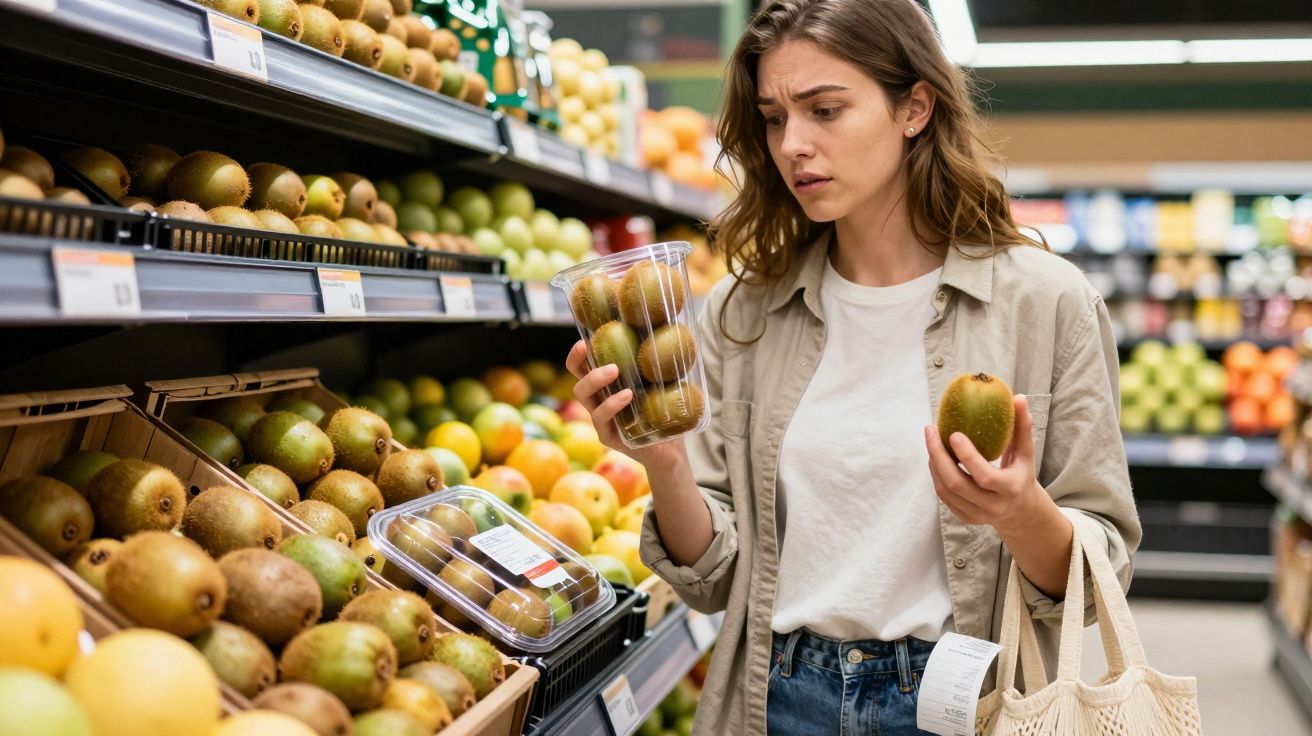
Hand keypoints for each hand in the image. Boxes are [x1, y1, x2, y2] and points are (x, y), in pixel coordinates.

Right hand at [565, 340, 685, 468]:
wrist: (672, 448)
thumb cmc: (665, 412)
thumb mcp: (662, 383)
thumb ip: (657, 361)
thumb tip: (668, 324)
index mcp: (606, 389)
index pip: (581, 370)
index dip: (577, 356)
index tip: (584, 341)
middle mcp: (599, 403)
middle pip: (577, 382)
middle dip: (581, 364)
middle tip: (599, 352)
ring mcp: (601, 421)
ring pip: (584, 399)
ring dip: (595, 380)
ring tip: (615, 370)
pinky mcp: (609, 437)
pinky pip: (601, 419)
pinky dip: (612, 404)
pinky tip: (627, 395)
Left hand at [924, 394, 1052, 533]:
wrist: (1021, 512)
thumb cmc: (1021, 474)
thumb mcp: (1026, 453)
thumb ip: (1022, 427)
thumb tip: (1018, 397)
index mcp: (1010, 489)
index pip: (984, 476)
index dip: (967, 456)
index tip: (953, 433)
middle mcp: (992, 506)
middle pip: (956, 484)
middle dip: (938, 456)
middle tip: (931, 430)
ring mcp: (977, 515)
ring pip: (945, 490)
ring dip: (934, 463)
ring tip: (931, 440)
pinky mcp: (965, 518)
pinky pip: (943, 496)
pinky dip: (935, 474)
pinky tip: (935, 457)